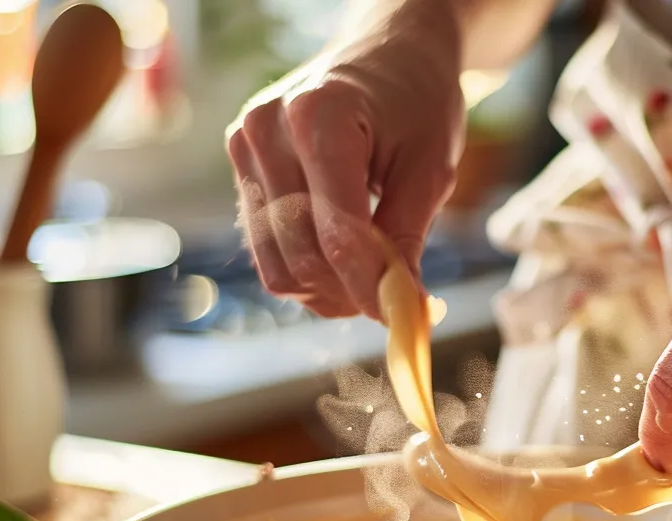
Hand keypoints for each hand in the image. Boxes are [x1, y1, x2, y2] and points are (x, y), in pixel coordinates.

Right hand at [225, 0, 464, 318]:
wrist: (389, 55)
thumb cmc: (417, 103)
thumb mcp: (430, 168)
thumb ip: (409, 240)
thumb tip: (403, 311)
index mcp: (318, 118)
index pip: (336, 234)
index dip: (372, 287)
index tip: (407, 314)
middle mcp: (266, 131)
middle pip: (301, 257)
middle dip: (352, 293)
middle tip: (398, 298)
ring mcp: (244, 150)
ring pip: (278, 266)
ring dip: (329, 292)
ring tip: (373, 279)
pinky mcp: (241, 170)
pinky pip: (268, 251)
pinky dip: (310, 273)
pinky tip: (346, 261)